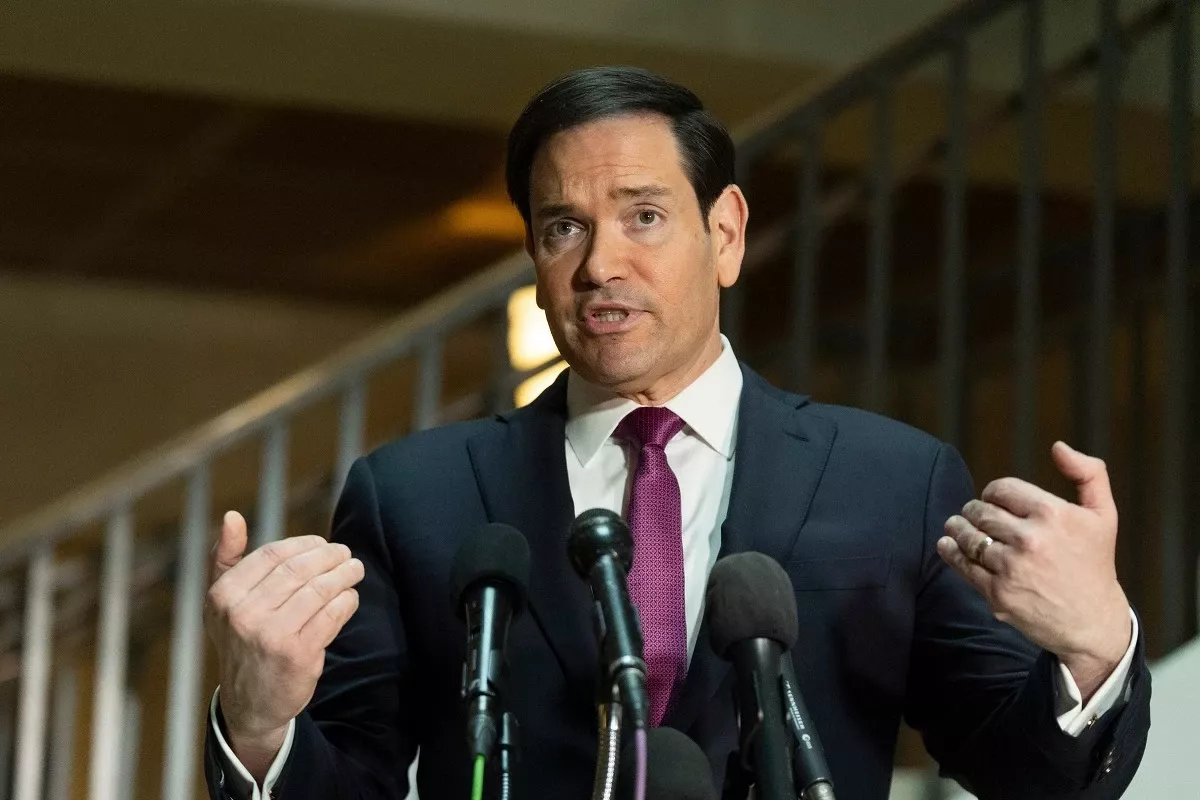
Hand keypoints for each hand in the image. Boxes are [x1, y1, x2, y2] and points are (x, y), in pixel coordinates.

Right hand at [204, 511, 363, 779]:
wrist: (249, 704)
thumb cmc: (241, 641)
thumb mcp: (222, 603)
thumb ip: (226, 558)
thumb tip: (232, 516)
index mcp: (224, 595)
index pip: (274, 554)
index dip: (304, 544)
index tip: (322, 544)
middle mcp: (244, 614)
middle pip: (300, 569)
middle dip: (330, 557)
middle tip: (346, 554)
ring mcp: (271, 635)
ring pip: (319, 590)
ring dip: (344, 575)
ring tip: (355, 570)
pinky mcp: (298, 655)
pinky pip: (332, 615)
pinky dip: (347, 601)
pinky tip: (350, 597)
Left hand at [936, 442, 1131, 698]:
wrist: (1093, 623)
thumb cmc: (1095, 564)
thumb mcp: (1103, 515)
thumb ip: (1089, 474)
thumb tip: (1058, 447)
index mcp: (1053, 515)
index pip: (1001, 489)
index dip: (993, 493)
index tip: (994, 500)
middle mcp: (1031, 540)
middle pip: (980, 511)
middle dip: (974, 511)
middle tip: (973, 514)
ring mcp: (1012, 568)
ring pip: (967, 536)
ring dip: (957, 528)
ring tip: (955, 526)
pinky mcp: (997, 593)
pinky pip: (963, 565)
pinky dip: (950, 551)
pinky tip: (947, 544)